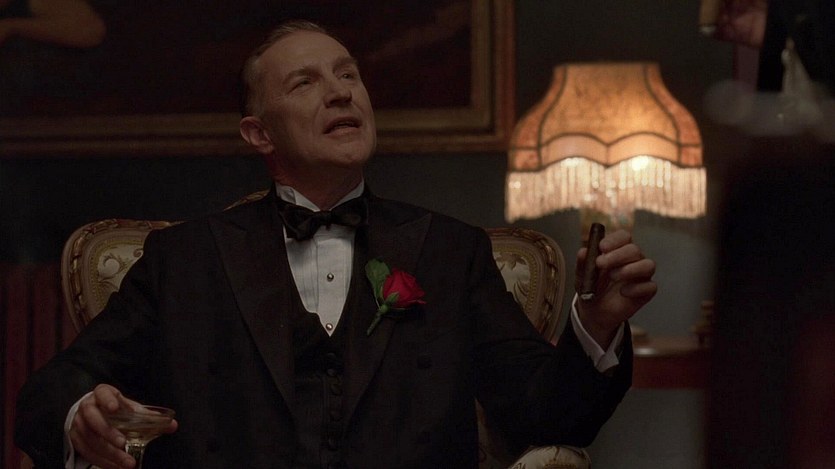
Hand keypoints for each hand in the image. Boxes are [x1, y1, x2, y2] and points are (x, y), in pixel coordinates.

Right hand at [69, 384, 177, 468]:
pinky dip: (101, 460)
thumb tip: (172, 425)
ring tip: (126, 462)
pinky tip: (115, 466)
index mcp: (102, 394)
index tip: (115, 408)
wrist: (94, 413)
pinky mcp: (75, 438)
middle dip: (108, 432)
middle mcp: (87, 407)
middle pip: (93, 419)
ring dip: (108, 452)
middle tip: (124, 443)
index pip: (103, 393)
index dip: (108, 400)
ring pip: (89, 438)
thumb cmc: (116, 409)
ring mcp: (78, 423)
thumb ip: (149, 417)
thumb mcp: (131, 409)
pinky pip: (86, 451)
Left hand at [575, 229, 656, 347]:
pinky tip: (623, 292)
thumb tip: (583, 251)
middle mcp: (633, 260)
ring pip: (648, 265)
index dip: (615, 240)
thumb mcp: (582, 276)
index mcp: (618, 251)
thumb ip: (583, 264)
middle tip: (600, 263)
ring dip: (629, 269)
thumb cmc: (592, 288)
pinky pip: (650, 286)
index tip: (601, 247)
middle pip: (635, 250)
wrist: (594, 311)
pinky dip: (636, 288)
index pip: (624, 237)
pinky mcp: (646, 291)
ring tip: (612, 277)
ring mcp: (642, 275)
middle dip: (618, 255)